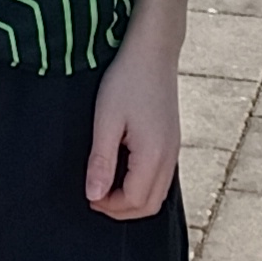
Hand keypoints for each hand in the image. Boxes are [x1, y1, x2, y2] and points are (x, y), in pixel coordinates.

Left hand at [85, 24, 184, 219]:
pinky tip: (122, 170)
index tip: (87, 196)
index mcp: (154, 154)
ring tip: (106, 185)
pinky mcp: (171, 141)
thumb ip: (101, 161)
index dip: (108, 206)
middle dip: (121, 209)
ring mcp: (174, 149)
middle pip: (150, 205)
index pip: (134, 201)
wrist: (152, 50)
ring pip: (157, 193)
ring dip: (132, 198)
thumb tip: (94, 196)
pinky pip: (160, 177)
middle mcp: (170, 157)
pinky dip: (141, 185)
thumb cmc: (126, 80)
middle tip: (95, 197)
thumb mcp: (106, 120)